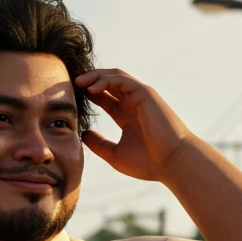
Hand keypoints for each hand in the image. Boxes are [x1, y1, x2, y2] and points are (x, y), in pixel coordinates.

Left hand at [75, 69, 191, 182]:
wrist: (171, 163)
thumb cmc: (148, 162)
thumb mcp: (115, 154)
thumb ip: (98, 144)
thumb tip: (82, 134)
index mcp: (126, 116)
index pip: (104, 98)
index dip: (87, 94)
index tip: (70, 97)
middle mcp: (133, 103)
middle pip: (107, 83)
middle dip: (88, 81)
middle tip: (69, 84)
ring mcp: (139, 97)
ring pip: (114, 76)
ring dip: (95, 76)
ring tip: (78, 81)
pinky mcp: (145, 93)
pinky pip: (122, 80)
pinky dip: (106, 80)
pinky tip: (92, 89)